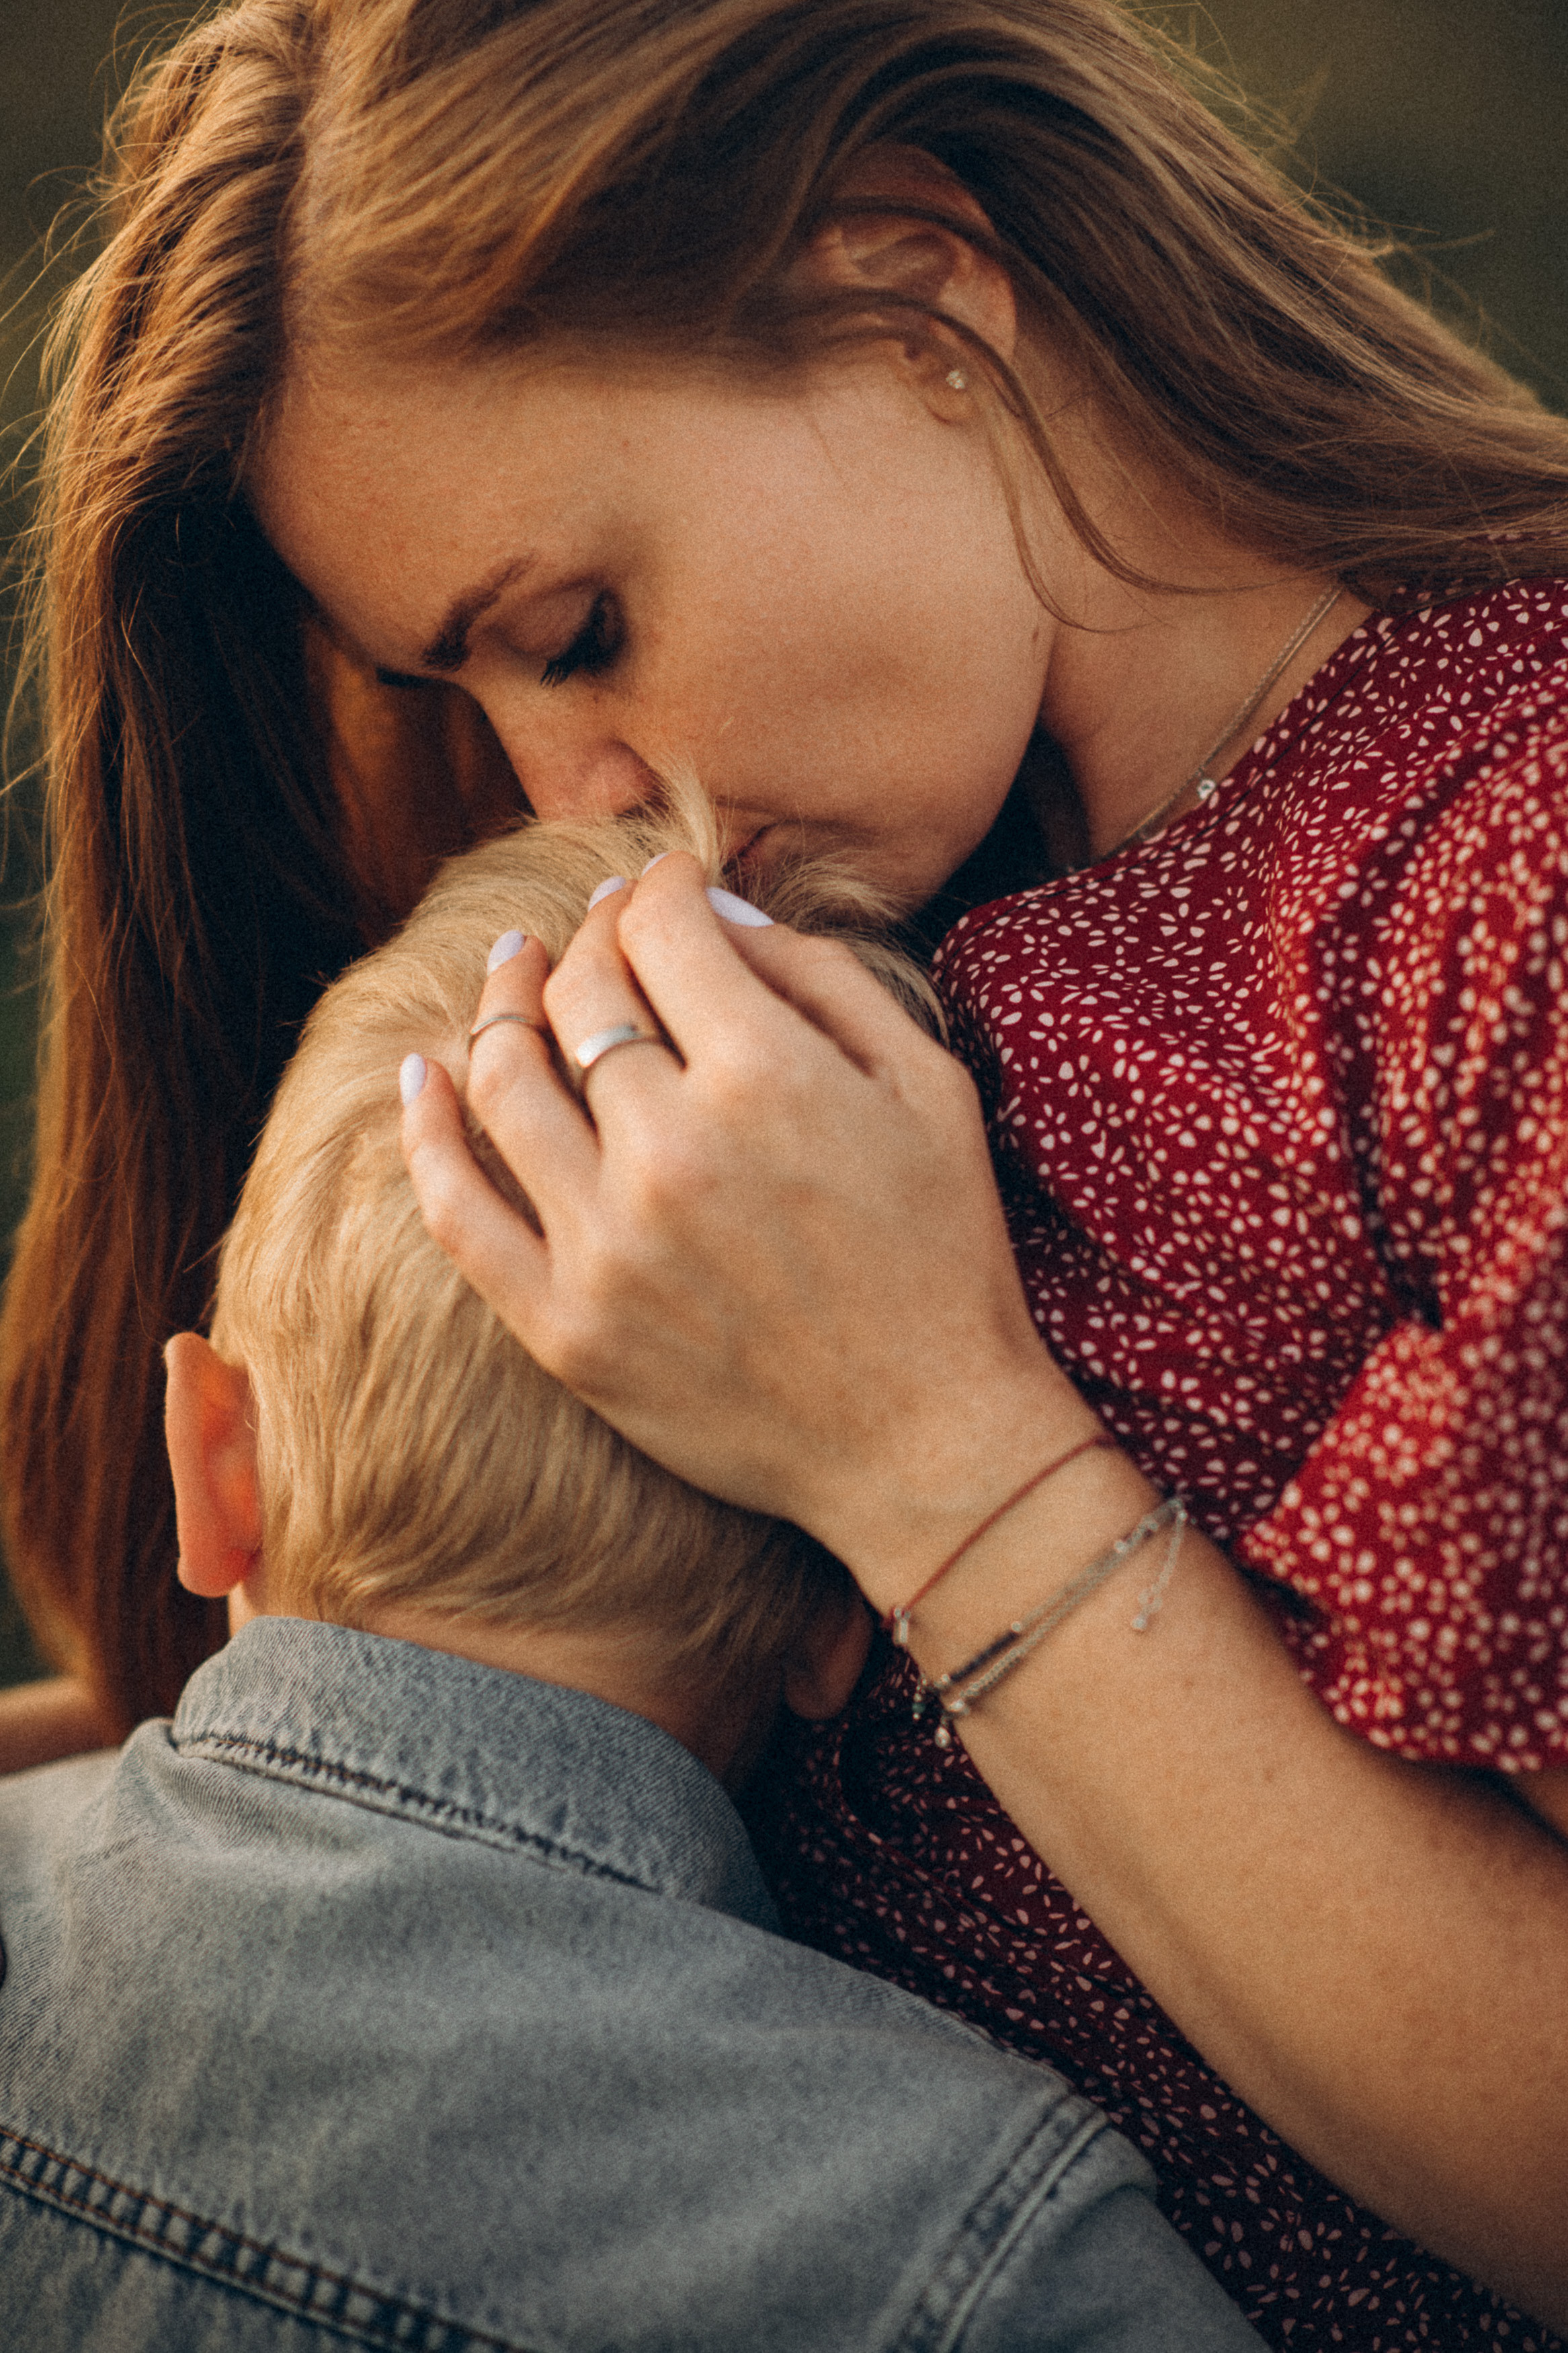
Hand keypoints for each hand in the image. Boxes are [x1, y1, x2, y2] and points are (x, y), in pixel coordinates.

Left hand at [401, 855, 1090, 1595]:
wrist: (927, 1445)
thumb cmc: (945, 1258)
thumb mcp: (929, 1088)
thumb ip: (823, 979)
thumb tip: (716, 914)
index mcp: (767, 1079)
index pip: (663, 931)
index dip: (660, 886)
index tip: (668, 885)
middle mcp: (670, 1153)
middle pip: (581, 993)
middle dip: (591, 932)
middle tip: (603, 922)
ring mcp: (605, 1246)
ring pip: (503, 1080)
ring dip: (500, 1002)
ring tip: (514, 969)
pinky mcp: (564, 1328)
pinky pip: (457, 1211)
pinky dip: (427, 1130)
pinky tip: (423, 1074)